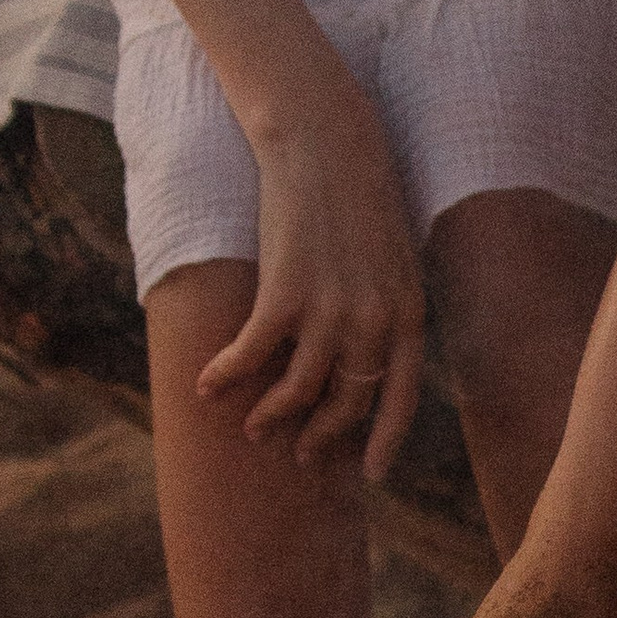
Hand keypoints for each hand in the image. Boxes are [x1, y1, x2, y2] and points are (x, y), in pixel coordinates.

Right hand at [200, 70, 424, 479]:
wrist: (325, 141)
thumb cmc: (355, 192)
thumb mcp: (391, 257)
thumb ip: (385, 307)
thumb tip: (366, 353)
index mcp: (409, 315)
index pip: (402, 399)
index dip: (386, 443)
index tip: (372, 476)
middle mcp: (376, 324)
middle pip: (348, 405)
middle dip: (320, 436)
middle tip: (299, 451)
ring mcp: (331, 313)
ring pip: (299, 393)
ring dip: (271, 417)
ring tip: (253, 428)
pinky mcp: (285, 296)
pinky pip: (253, 357)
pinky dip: (227, 377)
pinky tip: (207, 387)